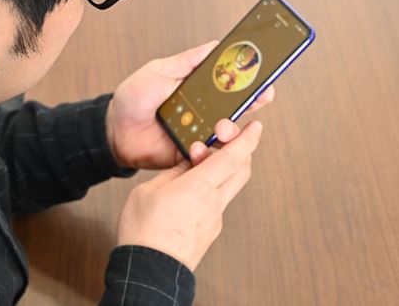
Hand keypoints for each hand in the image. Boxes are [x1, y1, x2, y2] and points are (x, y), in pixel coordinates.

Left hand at [106, 41, 274, 168]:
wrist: (113, 131)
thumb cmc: (133, 99)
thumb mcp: (158, 72)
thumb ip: (187, 61)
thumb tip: (216, 45)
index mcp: (199, 90)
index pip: (231, 83)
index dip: (250, 78)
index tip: (264, 71)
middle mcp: (204, 111)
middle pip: (238, 108)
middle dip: (253, 102)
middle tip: (258, 98)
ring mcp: (199, 133)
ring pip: (229, 134)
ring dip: (231, 129)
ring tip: (222, 127)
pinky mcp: (192, 155)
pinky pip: (210, 156)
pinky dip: (212, 152)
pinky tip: (203, 146)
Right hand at [116, 120, 262, 270]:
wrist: (150, 271)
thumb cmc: (144, 232)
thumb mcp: (148, 191)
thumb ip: (172, 173)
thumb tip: (186, 163)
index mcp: (198, 188)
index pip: (232, 157)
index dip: (246, 139)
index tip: (255, 126)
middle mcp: (213, 203)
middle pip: (241, 171)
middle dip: (241, 151)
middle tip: (228, 138)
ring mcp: (214, 219)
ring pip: (229, 186)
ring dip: (222, 169)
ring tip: (198, 162)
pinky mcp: (209, 231)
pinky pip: (217, 202)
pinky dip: (211, 187)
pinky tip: (192, 187)